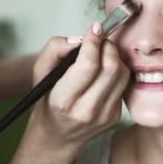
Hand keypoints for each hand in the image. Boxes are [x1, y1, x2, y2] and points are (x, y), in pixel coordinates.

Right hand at [27, 22, 130, 148]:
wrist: (57, 135)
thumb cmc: (48, 97)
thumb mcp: (39, 72)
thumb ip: (54, 49)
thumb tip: (80, 39)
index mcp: (63, 100)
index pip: (88, 66)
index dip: (94, 42)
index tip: (94, 28)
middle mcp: (85, 111)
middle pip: (110, 68)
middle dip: (108, 47)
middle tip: (100, 39)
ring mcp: (103, 116)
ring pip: (122, 75)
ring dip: (115, 57)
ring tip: (103, 53)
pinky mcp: (115, 117)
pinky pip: (123, 85)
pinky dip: (117, 71)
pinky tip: (105, 70)